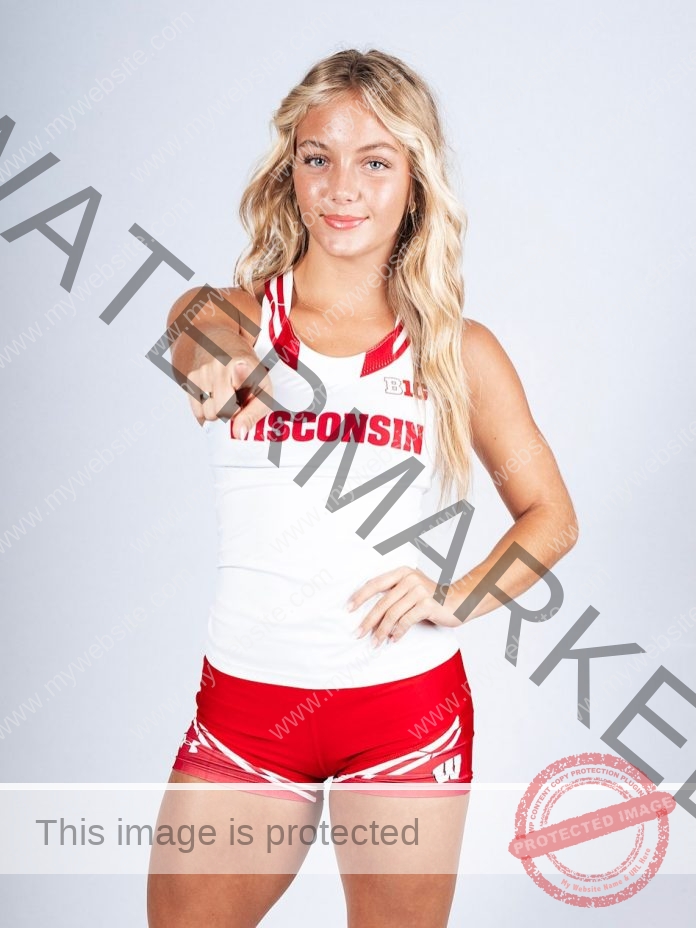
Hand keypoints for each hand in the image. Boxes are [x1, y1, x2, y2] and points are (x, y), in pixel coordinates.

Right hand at [187, 333, 273, 438]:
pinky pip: (197, 411)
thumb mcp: (263, 391)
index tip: (239, 393)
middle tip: (238, 401)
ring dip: (218, 412)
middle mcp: (218, 366)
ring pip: (207, 414)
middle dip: (229, 413)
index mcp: (241, 366)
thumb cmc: (249, 372)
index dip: (235, 406)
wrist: (222, 344)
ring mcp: (202, 371)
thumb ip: (253, 414)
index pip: (234, 393)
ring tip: (227, 397)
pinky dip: (207, 410)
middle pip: (219, 412)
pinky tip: (215, 397)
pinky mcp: (190, 378)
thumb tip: (239, 434)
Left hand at [347, 567, 461, 645]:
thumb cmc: (433, 598)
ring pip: (392, 614)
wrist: (461, 600)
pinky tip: (393, 640)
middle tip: (358, 633)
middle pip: (381, 602)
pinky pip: (406, 621)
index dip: (359, 596)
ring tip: (374, 642)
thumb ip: (395, 594)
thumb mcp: (412, 589)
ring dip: (381, 631)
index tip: (348, 608)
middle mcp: (409, 578)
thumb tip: (370, 614)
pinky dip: (397, 633)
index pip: (375, 583)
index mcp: (402, 572)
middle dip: (368, 620)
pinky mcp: (427, 605)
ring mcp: (419, 591)